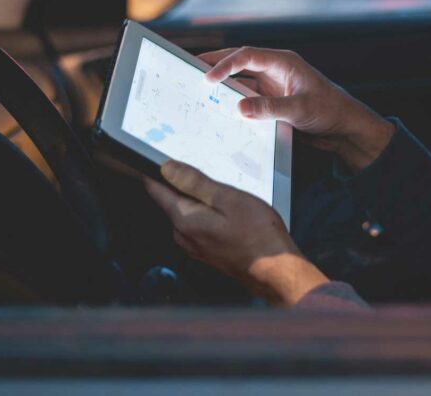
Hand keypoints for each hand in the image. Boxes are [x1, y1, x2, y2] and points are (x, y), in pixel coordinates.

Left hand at [144, 160, 328, 305]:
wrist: (276, 271)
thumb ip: (195, 183)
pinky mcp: (206, 251)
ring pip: (187, 212)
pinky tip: (229, 212)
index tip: (157, 159)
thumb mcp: (228, 199)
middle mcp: (183, 235)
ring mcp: (194, 245)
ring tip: (225, 195)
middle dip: (183, 184)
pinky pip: (198, 224)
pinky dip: (208, 213)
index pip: (156, 190)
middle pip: (172, 200)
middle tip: (208, 173)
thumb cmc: (258, 236)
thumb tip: (167, 169)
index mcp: (185, 220)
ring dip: (200, 199)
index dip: (154, 172)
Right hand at [199, 46, 394, 171]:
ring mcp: (274, 85)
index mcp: (284, 62)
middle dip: (216, 64)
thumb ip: (270, 109)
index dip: (225, 64)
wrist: (346, 128)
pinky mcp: (273, 100)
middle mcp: (276, 70)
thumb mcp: (300, 109)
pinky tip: (220, 107)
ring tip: (199, 87)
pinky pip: (248, 97)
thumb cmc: (331, 111)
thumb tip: (239, 108)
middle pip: (240, 62)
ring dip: (223, 83)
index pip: (247, 56)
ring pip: (242, 79)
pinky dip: (234, 100)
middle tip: (191, 68)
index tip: (207, 76)